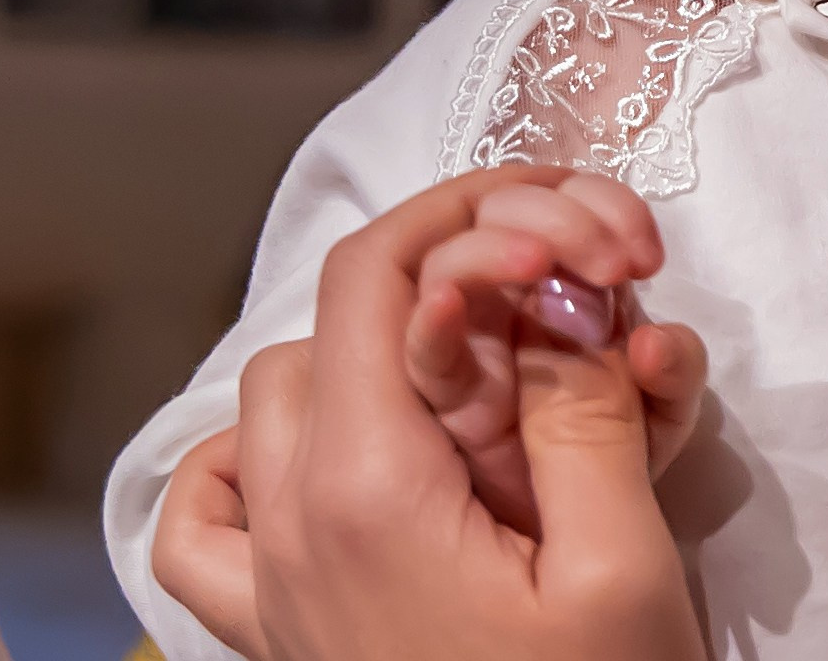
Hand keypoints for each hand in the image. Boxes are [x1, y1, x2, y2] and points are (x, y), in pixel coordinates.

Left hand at [153, 167, 708, 660]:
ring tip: (478, 369)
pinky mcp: (276, 638)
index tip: (568, 217)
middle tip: (564, 298)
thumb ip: (582, 412)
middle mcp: (290, 525)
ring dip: (367, 353)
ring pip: (268, 401)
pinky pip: (205, 525)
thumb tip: (553, 293)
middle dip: (446, 277)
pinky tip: (336, 463)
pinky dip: (250, 466)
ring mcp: (268, 588)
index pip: (377, 273)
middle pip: (334, 322)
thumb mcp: (622, 568)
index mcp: (369, 490)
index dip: (468, 210)